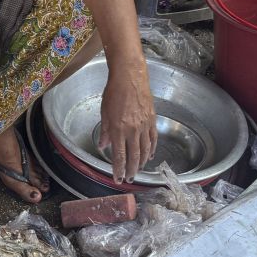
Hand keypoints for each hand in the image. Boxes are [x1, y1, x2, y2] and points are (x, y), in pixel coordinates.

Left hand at [97, 60, 156, 183]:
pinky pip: (153, 139)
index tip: (118, 179)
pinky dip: (152, 149)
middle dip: (131, 171)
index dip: (118, 170)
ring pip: (145, 150)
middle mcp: (132, 130)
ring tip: (138, 170)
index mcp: (118, 129)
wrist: (130, 77)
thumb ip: (104, 131)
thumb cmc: (114, 92)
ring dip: (141, 163)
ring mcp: (144, 126)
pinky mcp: (152, 120)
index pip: (119, 156)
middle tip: (129, 179)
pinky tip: (149, 156)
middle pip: (134, 157)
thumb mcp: (104, 112)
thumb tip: (103, 146)